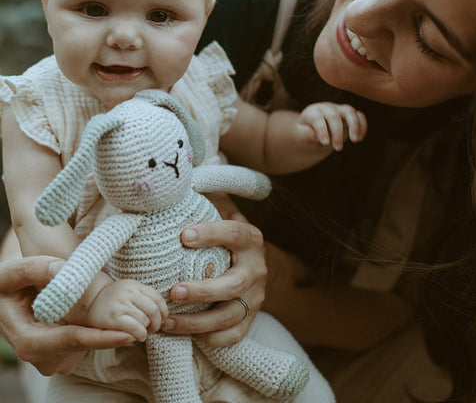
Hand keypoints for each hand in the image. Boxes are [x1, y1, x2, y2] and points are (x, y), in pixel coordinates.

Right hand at [0, 256, 134, 374]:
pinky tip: (113, 318)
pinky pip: (86, 343)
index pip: (71, 340)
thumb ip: (34, 269)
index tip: (126, 333)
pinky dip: (100, 331)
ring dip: (107, 333)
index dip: (100, 337)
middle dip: (112, 335)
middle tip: (143, 324)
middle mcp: (40, 355)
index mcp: (28, 341)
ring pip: (87, 346)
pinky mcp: (60, 352)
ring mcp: (51, 357)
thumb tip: (61, 268)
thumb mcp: (11, 274)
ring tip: (129, 319)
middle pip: (84, 346)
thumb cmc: (5, 284)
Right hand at [86, 279, 168, 341]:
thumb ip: (144, 297)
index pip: (157, 298)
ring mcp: (120, 305)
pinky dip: (140, 335)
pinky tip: (138, 337)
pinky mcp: (113, 318)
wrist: (88, 303)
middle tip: (155, 328)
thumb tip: (164, 313)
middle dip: (158, 322)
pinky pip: (134, 328)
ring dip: (148, 330)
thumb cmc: (113, 300)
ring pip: (145, 320)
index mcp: (134, 285)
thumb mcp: (129, 291)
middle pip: (153, 310)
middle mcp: (128, 292)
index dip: (164, 311)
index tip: (163, 319)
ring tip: (145, 333)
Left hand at [163, 207, 266, 347]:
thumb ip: (205, 202)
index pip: (233, 233)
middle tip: (173, 291)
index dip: (211, 234)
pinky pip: (234, 334)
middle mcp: (256, 268)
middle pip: (233, 283)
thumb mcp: (223, 214)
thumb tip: (171, 188)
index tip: (183, 235)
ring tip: (167, 321)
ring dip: (198, 322)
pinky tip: (188, 336)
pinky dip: (212, 339)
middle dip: (202, 290)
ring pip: (230, 314)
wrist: (255, 264)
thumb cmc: (226, 237)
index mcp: (250, 239)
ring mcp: (256, 296)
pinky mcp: (251, 317)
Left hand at [299, 102, 366, 150]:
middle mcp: (326, 108)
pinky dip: (362, 125)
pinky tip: (360, 138)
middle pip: (334, 115)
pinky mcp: (349, 114)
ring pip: (349, 111)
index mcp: (312, 112)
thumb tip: (316, 136)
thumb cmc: (307, 134)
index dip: (321, 130)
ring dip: (354, 125)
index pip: (317, 118)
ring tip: (355, 140)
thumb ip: (305, 135)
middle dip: (337, 132)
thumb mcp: (301, 136)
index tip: (325, 143)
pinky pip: (359, 115)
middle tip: (338, 148)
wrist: (314, 130)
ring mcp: (339, 109)